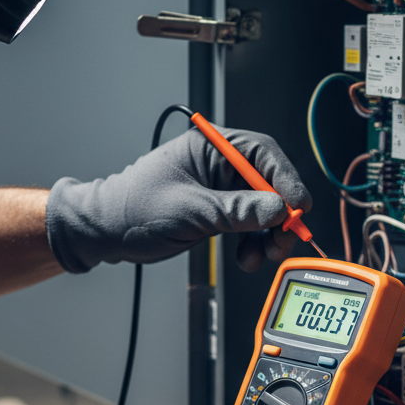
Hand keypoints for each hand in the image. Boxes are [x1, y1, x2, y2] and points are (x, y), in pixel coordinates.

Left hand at [45, 124, 312, 273]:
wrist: (107, 231)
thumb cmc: (135, 209)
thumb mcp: (190, 210)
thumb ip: (235, 211)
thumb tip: (277, 209)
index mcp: (210, 146)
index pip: (262, 153)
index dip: (285, 179)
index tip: (298, 206)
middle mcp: (218, 164)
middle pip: (268, 183)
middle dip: (280, 213)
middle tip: (284, 239)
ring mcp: (219, 189)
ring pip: (261, 208)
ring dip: (268, 234)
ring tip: (262, 256)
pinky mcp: (217, 212)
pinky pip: (246, 225)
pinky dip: (252, 242)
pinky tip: (248, 257)